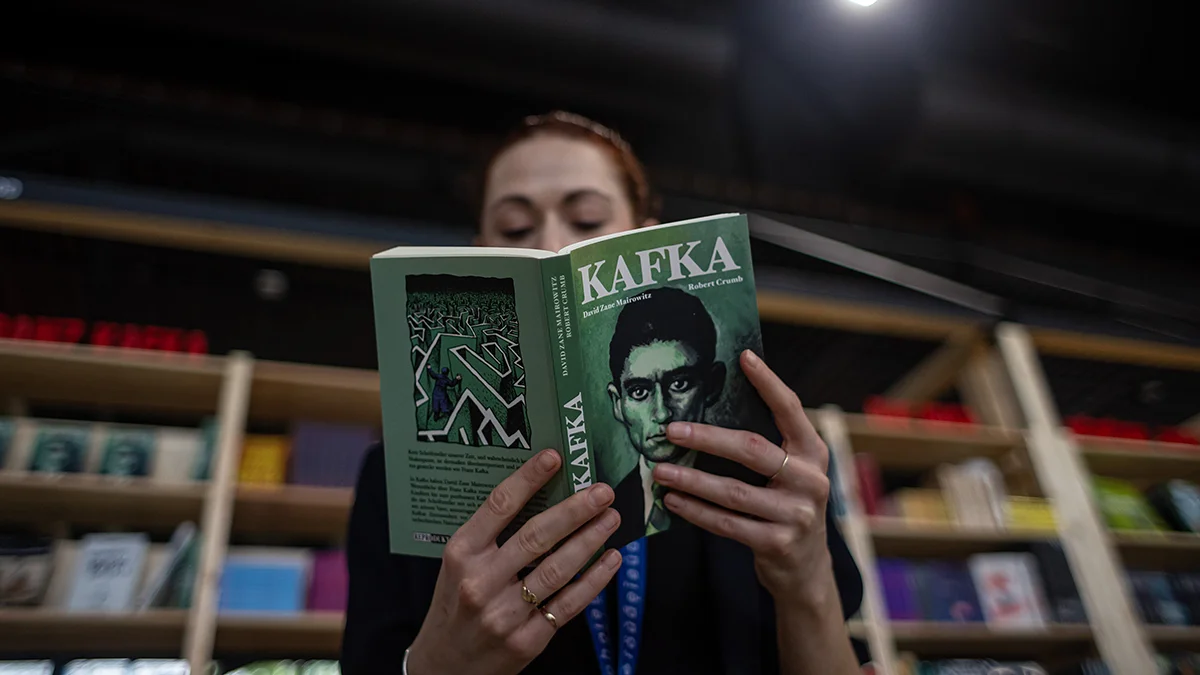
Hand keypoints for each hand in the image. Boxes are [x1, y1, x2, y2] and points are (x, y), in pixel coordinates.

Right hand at [407, 449, 622, 674]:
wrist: (444, 666)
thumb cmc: (455, 604)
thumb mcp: (459, 565)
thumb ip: (492, 535)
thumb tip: (544, 494)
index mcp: (460, 554)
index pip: (498, 506)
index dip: (528, 478)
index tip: (554, 457)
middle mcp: (480, 582)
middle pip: (536, 536)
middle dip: (574, 510)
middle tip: (602, 491)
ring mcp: (504, 614)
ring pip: (557, 569)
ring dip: (590, 540)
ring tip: (611, 518)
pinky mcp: (527, 640)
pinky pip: (568, 604)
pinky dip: (594, 579)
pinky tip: (610, 558)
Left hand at [652, 350, 834, 604]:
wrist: (806, 569)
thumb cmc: (785, 507)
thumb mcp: (789, 473)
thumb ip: (767, 445)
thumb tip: (711, 408)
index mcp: (812, 452)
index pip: (791, 409)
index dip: (768, 382)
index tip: (744, 357)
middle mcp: (810, 480)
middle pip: (752, 450)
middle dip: (707, 438)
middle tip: (671, 430)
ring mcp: (796, 515)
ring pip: (732, 492)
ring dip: (690, 479)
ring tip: (660, 469)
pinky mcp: (778, 544)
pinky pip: (726, 524)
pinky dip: (695, 511)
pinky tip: (672, 501)